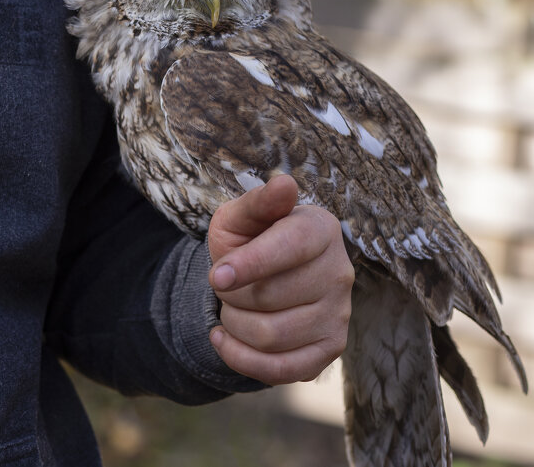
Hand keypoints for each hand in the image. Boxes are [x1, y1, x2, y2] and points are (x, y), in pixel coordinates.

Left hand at [207, 174, 353, 384]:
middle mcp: (340, 271)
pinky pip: (282, 371)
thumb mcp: (241, 215)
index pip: (291, 248)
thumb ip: (259, 201)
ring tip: (231, 307)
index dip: (251, 264)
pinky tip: (224, 339)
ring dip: (234, 324)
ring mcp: (340, 313)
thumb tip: (285, 185)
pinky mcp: (331, 349)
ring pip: (271, 336)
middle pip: (271, 297)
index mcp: (321, 229)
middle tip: (225, 283)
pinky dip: (241, 359)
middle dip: (231, 294)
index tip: (216, 276)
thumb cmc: (249, 238)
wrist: (261, 275)